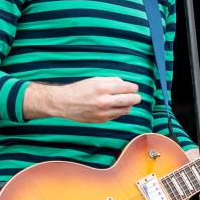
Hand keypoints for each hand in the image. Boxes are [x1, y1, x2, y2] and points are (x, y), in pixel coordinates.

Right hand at [24, 77, 140, 122]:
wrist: (64, 103)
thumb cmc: (80, 89)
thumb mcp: (95, 80)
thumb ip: (113, 81)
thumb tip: (127, 84)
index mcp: (102, 88)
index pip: (128, 88)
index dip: (133, 87)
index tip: (133, 88)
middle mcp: (104, 101)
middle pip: (131, 100)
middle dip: (136, 97)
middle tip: (135, 96)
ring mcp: (103, 112)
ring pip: (127, 109)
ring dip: (128, 105)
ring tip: (123, 101)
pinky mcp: (102, 120)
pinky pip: (118, 115)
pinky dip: (119, 110)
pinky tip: (114, 107)